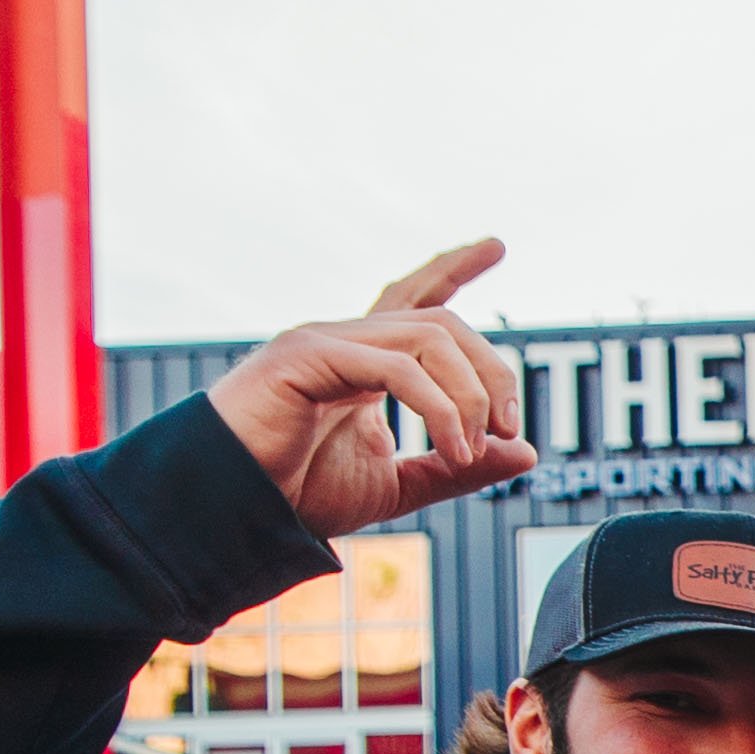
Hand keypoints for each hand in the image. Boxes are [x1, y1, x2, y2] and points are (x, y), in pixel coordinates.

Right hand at [199, 242, 535, 538]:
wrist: (231, 508)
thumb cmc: (296, 493)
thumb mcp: (398, 485)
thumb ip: (457, 468)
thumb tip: (524, 451)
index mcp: (363, 361)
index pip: (416, 299)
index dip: (453, 269)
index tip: (496, 245)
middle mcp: (345, 340)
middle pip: (441, 322)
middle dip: (490, 370)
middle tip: (507, 426)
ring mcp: (324, 341)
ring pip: (427, 338)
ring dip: (467, 395)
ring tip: (470, 450)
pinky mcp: (307, 356)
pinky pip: (396, 366)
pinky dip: (438, 406)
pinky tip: (452, 447)